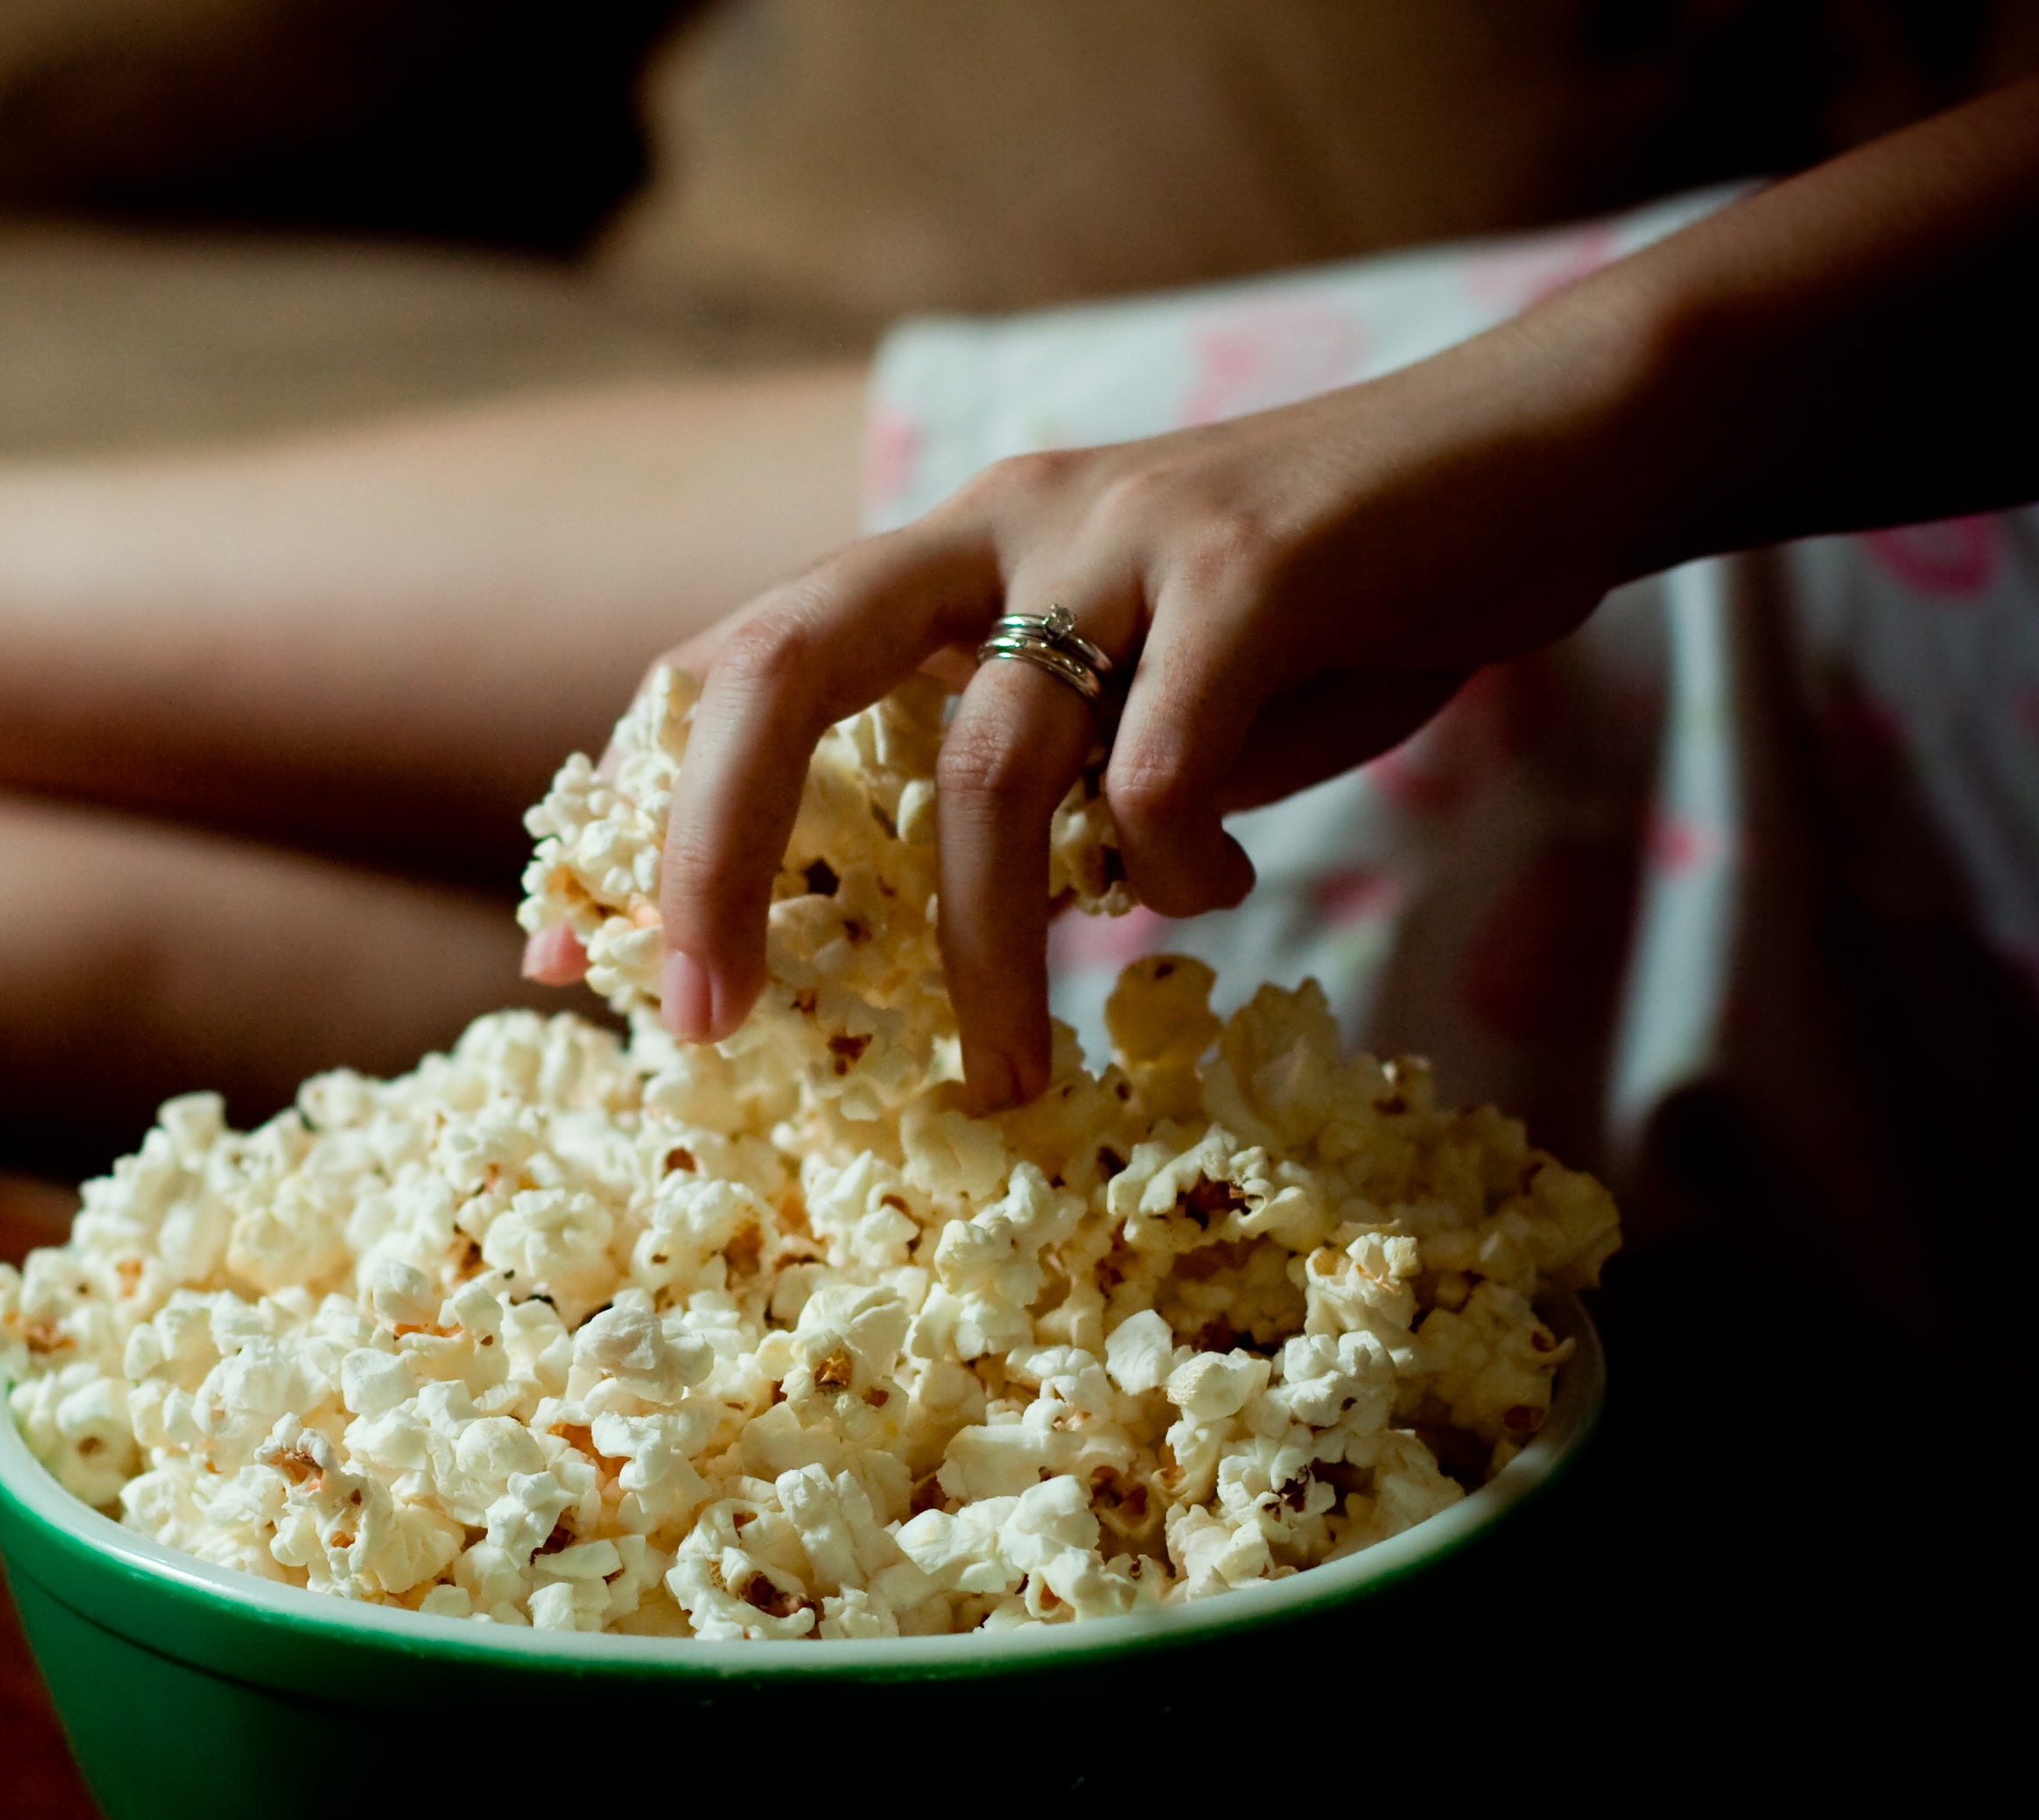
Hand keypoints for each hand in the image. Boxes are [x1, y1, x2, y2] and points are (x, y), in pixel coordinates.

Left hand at [651, 313, 1638, 1106]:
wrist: (1532, 459)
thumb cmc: (1317, 611)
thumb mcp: (1124, 689)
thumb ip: (1020, 777)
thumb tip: (907, 934)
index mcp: (940, 558)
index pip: (730, 669)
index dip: (640, 814)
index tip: (572, 966)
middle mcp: (996, 522)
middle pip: (779, 676)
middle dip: (715, 861)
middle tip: (706, 1024)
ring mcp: (1118, 534)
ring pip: (985, 771)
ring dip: (984, 952)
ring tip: (1006, 1075)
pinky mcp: (1253, 563)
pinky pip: (1163, 765)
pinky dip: (1174, 867)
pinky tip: (1216, 899)